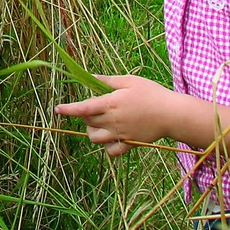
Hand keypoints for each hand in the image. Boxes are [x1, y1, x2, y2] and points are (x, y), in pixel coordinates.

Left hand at [55, 75, 175, 156]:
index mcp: (111, 103)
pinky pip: (111, 151)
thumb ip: (108, 81)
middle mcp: (113, 120)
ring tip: (99, 123)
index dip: (68, 109)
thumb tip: (91, 77)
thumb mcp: (130, 81)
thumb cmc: (152, 93)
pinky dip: (107, 147)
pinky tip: (111, 137)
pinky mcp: (129, 144)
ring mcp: (120, 134)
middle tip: (95, 107)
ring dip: (92, 131)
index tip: (57, 109)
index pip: (83, 108)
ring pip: (95, 138)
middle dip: (85, 115)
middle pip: (87, 121)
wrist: (172, 113)